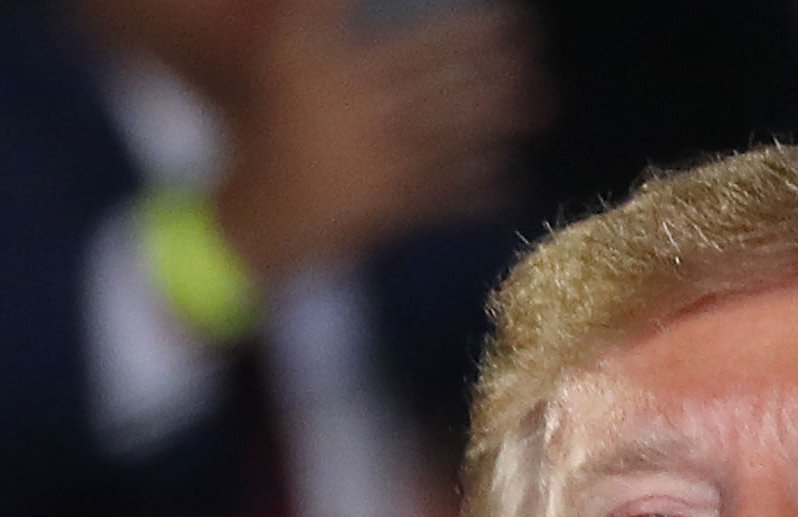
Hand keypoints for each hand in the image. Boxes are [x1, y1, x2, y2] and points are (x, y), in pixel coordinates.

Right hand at [213, 0, 543, 284]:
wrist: (261, 213)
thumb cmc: (273, 123)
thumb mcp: (289, 54)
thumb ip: (322, 7)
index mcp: (353, 84)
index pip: (422, 53)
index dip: (469, 37)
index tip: (511, 21)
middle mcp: (375, 127)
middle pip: (445, 98)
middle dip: (493, 80)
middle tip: (535, 61)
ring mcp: (385, 174)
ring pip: (450, 144)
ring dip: (494, 126)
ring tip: (537, 106)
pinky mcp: (389, 214)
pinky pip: (441, 200)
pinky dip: (476, 191)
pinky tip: (511, 179)